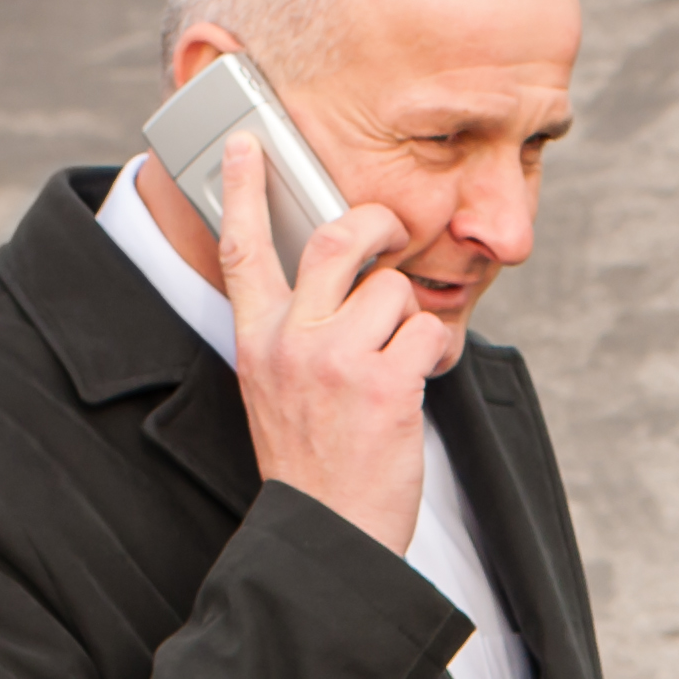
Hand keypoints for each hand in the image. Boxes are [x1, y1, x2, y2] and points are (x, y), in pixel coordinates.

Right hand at [216, 128, 456, 544]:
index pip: (242, 249)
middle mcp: (290, 342)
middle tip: (389, 234)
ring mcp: (336, 360)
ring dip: (410, 321)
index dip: (243, 190)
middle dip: (373, 225)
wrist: (326, 533)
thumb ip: (293, 334)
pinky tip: (419, 384)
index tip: (246, 145)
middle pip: (334, 241)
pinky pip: (428, 332)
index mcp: (257, 341)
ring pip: (393, 290)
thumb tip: (336, 283)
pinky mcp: (386, 384)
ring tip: (399, 365)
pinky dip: (435, 355)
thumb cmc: (312, 465)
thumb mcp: (276, 390)